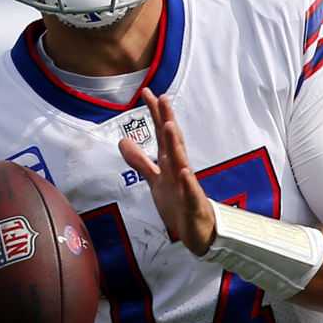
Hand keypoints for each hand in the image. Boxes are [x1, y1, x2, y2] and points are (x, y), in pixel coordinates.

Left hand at [121, 88, 214, 253]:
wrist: (199, 230)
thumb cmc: (179, 203)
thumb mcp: (155, 180)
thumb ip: (140, 161)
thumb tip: (123, 141)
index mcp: (171, 162)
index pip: (163, 134)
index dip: (156, 114)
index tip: (148, 92)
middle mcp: (180, 169)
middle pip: (173, 141)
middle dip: (168, 120)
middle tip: (162, 97)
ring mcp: (187, 186)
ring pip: (182, 162)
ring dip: (176, 144)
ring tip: (170, 126)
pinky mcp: (193, 204)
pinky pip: (190, 192)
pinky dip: (187, 182)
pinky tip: (183, 172)